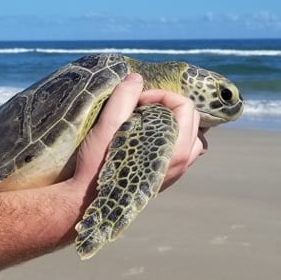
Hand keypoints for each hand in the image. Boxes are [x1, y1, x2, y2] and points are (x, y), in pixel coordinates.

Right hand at [71, 73, 204, 200]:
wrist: (87, 200)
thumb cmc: (98, 163)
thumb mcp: (108, 124)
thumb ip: (124, 96)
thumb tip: (136, 78)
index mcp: (174, 147)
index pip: (185, 106)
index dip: (161, 95)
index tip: (138, 100)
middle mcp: (181, 161)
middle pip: (193, 119)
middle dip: (169, 105)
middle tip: (141, 107)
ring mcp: (175, 171)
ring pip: (193, 138)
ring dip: (176, 123)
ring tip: (150, 120)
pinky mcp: (166, 178)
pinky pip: (183, 152)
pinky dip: (173, 138)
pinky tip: (147, 137)